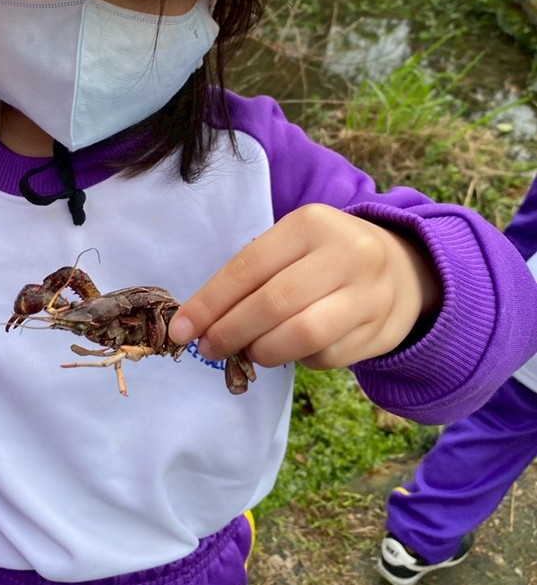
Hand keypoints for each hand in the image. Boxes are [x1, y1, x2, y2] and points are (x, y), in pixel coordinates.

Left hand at [168, 204, 441, 370]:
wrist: (403, 269)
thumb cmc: (324, 258)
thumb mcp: (292, 246)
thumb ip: (252, 276)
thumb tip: (200, 322)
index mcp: (311, 224)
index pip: (248, 267)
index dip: (210, 303)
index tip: (181, 330)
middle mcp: (345, 253)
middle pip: (274, 303)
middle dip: (231, 332)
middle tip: (210, 348)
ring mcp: (368, 293)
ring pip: (302, 334)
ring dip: (264, 351)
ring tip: (250, 352)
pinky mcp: (381, 330)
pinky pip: (327, 356)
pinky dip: (300, 360)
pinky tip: (293, 351)